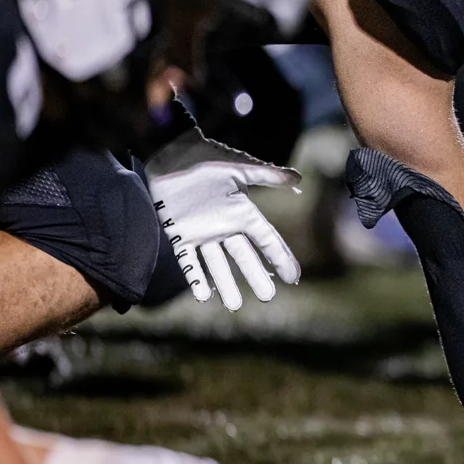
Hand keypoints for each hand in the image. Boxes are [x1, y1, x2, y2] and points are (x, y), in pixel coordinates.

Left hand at [146, 129, 301, 310]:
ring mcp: (201, 233)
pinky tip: (204, 296)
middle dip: (256, 276)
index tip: (293, 277)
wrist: (166, 158)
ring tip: (235, 306)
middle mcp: (224, 226)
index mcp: (241, 212)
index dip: (280, 257)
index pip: (266, 239)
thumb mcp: (236, 168)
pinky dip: (196, 278)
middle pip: (244, 256)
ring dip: (226, 284)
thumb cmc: (203, 161)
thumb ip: (265, 175)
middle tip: (269, 297)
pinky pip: (189, 262)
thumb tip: (297, 178)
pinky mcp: (179, 236)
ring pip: (217, 264)